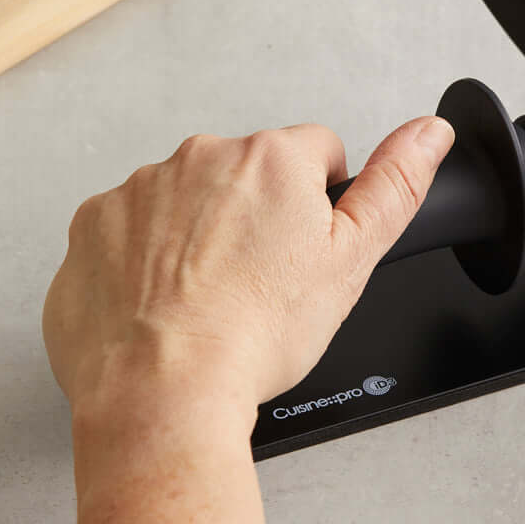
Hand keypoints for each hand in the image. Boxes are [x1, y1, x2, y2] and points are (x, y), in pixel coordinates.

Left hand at [42, 115, 454, 522]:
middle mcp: (203, 156)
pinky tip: (164, 296)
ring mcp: (142, 187)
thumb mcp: (352, 259)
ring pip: (190, 197)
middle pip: (249, 172)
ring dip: (200, 230)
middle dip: (258, 211)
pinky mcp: (94, 221)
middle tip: (259, 276)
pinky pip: (134, 224)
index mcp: (271, 157)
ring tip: (209, 292)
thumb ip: (396, 184)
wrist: (163, 392)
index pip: (317, 151)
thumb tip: (430, 132)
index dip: (320, 200)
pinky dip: (147, 252)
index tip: (301, 244)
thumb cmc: (255, 333)